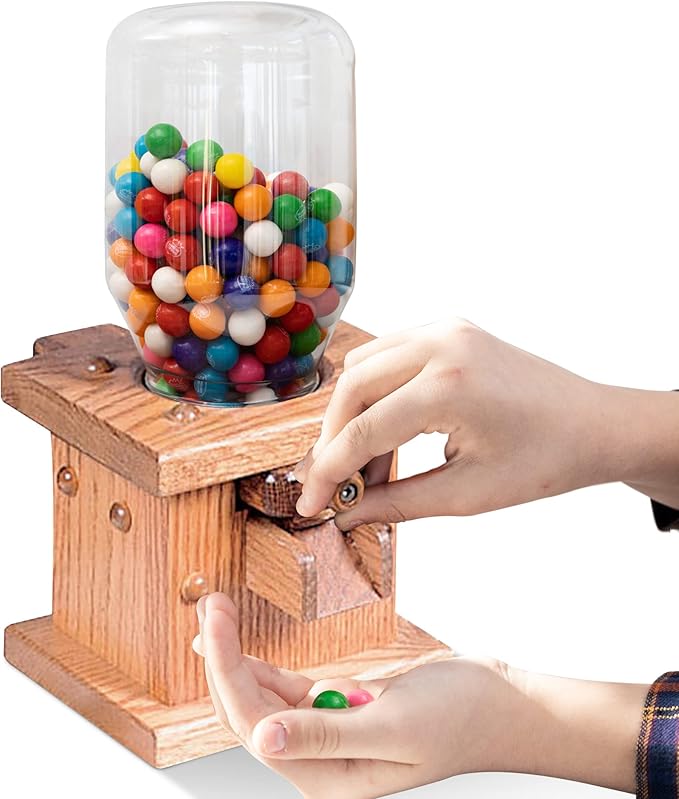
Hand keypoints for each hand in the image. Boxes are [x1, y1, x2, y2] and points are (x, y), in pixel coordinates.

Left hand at [193, 592, 512, 798]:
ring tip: (216, 616)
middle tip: (208, 607)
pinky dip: (265, 666)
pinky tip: (243, 649)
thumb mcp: (394, 725)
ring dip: (238, 658)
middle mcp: (321, 763)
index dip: (229, 671)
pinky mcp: (340, 708)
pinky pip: (290, 688)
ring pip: (265, 697)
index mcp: (328, 779)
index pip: (258, 725)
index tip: (215, 624)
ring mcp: (329, 735)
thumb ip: (327, 733)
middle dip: (224, 659)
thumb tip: (264, 740)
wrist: (501, 703)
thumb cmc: (461, 718)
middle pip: (252, 711)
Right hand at [295, 318, 678, 527]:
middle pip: (352, 389)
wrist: (595, 425)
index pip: (363, 432)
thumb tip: (345, 514)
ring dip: (353, 414)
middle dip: (334, 441)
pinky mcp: (449, 328)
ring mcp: (446, 329)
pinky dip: (376, 391)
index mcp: (450, 386)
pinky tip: (390, 431)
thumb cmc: (545, 461)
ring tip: (372, 465)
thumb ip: (395, 503)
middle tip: (335, 485)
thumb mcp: (467, 493)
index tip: (310, 504)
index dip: (329, 474)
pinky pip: (388, 354)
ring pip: (363, 366)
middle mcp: (442, 344)